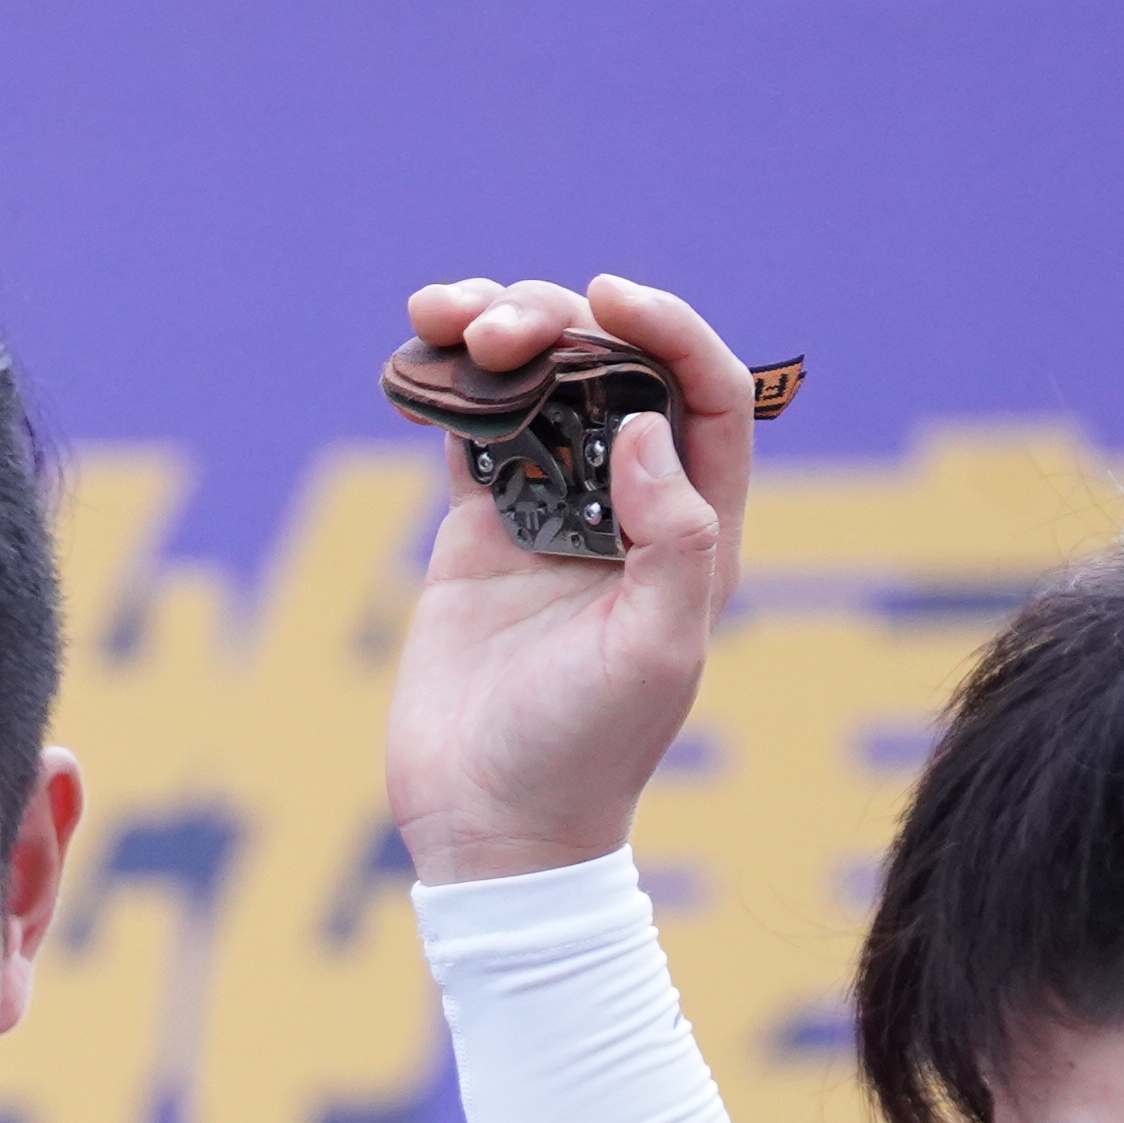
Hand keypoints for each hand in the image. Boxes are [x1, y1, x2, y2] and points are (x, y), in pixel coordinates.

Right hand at [380, 268, 759, 883]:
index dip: (668, 327)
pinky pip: (468, 429)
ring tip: (445, 316)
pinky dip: (445, 381)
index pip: (705, 393)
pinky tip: (418, 356)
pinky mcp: (476, 532)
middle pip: (611, 367)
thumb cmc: (587, 751)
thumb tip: (640, 426)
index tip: (607, 297)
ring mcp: (549, 512)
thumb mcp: (658, 649)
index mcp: (695, 527)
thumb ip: (673, 534)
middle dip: (559, 319)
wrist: (491, 825)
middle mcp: (627, 506)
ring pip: (536, 382)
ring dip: (495, 330)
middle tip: (501, 328)